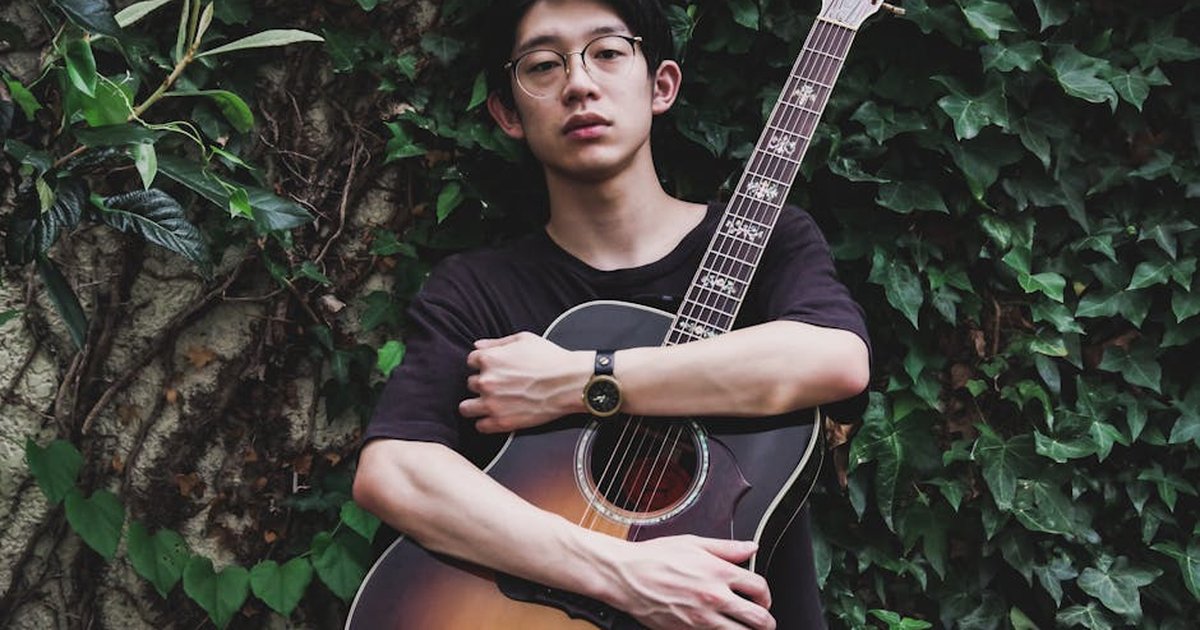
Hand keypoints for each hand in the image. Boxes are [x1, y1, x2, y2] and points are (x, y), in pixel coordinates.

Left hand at [458, 332, 590, 432]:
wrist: (569, 382)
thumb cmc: (550, 359)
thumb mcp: (523, 340)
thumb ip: (496, 342)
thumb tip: (478, 345)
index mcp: (489, 359)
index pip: (471, 361)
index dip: (483, 364)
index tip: (494, 368)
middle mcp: (486, 382)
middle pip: (470, 384)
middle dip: (483, 383)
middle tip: (499, 384)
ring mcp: (492, 404)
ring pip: (466, 408)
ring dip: (475, 404)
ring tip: (490, 403)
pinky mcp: (502, 422)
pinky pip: (480, 426)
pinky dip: (486, 422)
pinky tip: (497, 415)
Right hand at [605, 535, 774, 629]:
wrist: (627, 576)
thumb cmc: (655, 557)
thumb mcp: (693, 542)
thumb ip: (727, 547)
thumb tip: (750, 547)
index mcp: (719, 572)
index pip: (760, 587)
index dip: (766, 594)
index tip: (762, 597)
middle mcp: (714, 596)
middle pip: (759, 618)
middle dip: (766, 621)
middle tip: (763, 619)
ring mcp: (702, 618)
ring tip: (746, 628)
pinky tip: (722, 629)